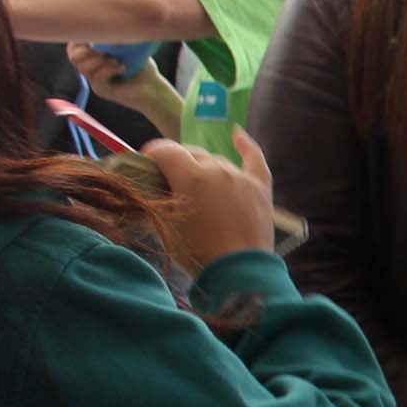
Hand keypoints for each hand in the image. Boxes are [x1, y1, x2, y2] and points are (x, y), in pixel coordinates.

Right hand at [67, 41, 180, 126]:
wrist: (153, 88)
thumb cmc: (142, 66)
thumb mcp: (128, 46)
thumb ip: (114, 36)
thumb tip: (109, 16)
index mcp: (92, 57)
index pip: (73, 47)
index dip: (79, 39)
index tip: (94, 34)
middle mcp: (90, 69)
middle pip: (74, 57)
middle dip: (88, 49)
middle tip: (106, 50)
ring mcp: (94, 81)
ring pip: (83, 67)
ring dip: (99, 60)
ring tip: (116, 59)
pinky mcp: (102, 90)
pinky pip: (96, 77)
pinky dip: (108, 69)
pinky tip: (122, 67)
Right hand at [146, 128, 272, 271]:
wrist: (238, 272)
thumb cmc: (196, 251)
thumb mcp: (165, 223)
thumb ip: (156, 197)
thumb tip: (147, 183)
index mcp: (190, 176)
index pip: (165, 150)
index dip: (151, 155)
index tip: (145, 165)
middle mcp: (217, 169)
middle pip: (191, 153)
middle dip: (176, 162)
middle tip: (169, 181)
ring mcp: (241, 177)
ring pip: (217, 160)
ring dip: (203, 167)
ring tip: (197, 185)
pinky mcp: (260, 188)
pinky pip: (254, 159)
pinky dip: (245, 145)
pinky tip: (237, 133)